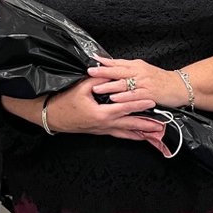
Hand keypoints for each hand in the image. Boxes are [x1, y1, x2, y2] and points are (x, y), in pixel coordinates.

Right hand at [46, 77, 166, 141]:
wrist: (51, 116)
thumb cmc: (64, 101)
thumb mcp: (81, 87)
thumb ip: (99, 81)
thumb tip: (112, 74)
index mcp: (100, 113)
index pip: (124, 108)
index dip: (138, 104)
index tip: (151, 102)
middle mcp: (104, 124)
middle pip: (129, 124)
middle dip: (146, 124)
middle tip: (161, 125)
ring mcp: (102, 129)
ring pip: (125, 132)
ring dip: (141, 132)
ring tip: (155, 134)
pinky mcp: (99, 131)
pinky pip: (118, 134)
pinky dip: (130, 135)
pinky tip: (138, 137)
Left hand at [87, 56, 186, 109]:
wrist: (179, 86)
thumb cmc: (161, 79)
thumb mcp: (144, 69)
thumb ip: (129, 69)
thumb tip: (111, 66)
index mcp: (137, 66)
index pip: (118, 63)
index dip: (105, 62)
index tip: (93, 61)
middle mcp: (140, 73)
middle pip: (118, 71)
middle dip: (103, 72)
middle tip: (90, 72)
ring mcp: (144, 83)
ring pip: (124, 84)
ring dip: (109, 86)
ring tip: (96, 88)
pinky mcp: (148, 94)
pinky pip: (133, 95)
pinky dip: (123, 97)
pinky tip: (114, 98)